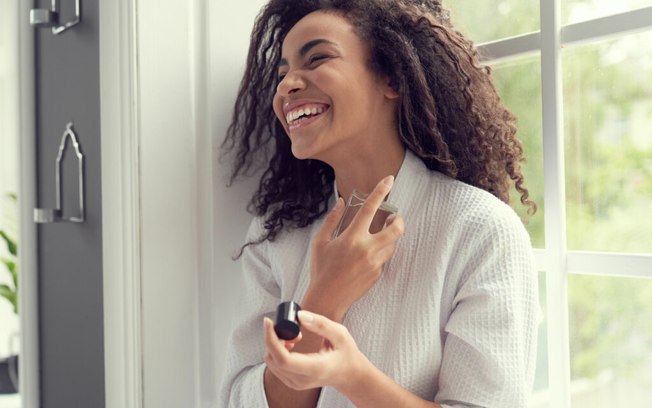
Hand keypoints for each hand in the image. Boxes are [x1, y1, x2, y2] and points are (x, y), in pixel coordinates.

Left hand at [263, 310, 367, 390]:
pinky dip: (277, 350)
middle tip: (290, 327)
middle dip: (273, 337)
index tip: (269, 321)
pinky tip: (292, 343)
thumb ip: (321, 324)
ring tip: (295, 335)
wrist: (349, 375)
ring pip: (270, 361)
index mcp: (315, 369)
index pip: (283, 359)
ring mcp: (295, 383)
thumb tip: (300, 315)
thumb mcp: (340, 334)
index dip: (271, 339)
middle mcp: (302, 380)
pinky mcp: (291, 381)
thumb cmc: (346, 354)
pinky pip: (274, 364)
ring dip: (276, 343)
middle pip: (272, 359)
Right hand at [304, 175, 404, 320]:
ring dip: (389, 237)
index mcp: (352, 237)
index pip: (370, 208)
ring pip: (392, 244)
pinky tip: (367, 255)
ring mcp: (375, 263)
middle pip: (396, 229)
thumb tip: (341, 202)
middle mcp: (367, 249)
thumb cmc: (321, 269)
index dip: (381, 191)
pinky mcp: (378, 274)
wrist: (328, 299)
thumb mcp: (320, 242)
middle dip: (399, 220)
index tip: (389, 179)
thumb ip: (332, 220)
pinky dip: (380, 252)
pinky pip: (384, 258)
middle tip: (394, 217)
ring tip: (378, 236)